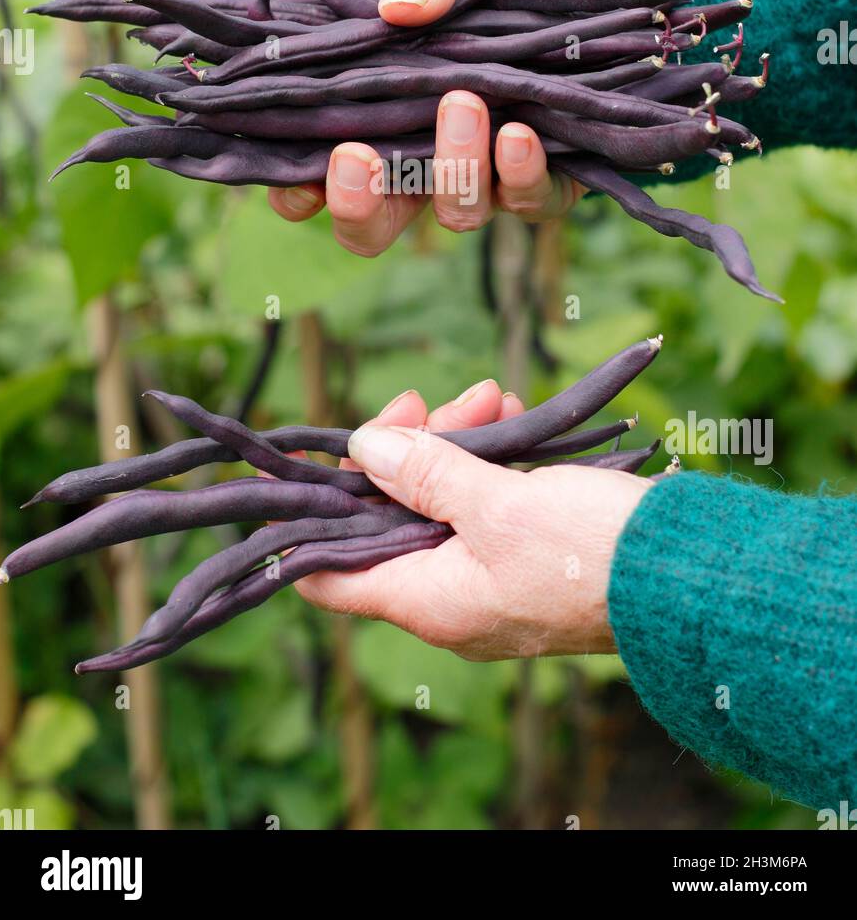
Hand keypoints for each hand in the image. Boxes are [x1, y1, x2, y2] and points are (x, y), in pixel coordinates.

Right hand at [268, 0, 589, 254]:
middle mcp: (424, 164)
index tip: (294, 177)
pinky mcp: (548, 180)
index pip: (317, 180)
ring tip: (461, 103)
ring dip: (451, 167)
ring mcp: (485, 179)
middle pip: (374, 227)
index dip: (297, 195)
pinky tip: (518, 132)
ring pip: (455, 213)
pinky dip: (520, 174)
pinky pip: (529, 202)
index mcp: (378, 119)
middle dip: (357, 207)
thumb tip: (401, 7)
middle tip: (354, 158)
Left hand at [295, 381, 648, 660]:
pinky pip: (486, 503)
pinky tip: (512, 415)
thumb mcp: (500, 506)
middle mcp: (452, 597)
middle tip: (427, 401)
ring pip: (440, 501)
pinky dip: (491, 460)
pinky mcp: (530, 553)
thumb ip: (427, 475)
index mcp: (430, 601)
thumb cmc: (594, 552)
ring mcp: (492, 576)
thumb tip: (363, 448)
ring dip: (455, 444)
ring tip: (491, 395)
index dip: (304, 521)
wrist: (695, 578)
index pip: (328, 576)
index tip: (301, 464)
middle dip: (401, 452)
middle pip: (388, 518)